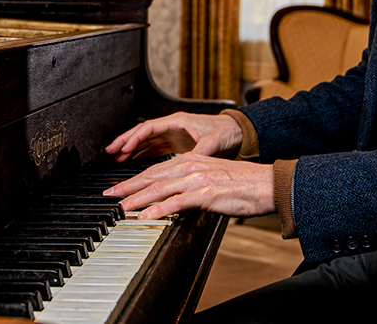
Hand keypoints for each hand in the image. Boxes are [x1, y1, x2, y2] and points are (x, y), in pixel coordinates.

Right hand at [104, 112, 242, 162]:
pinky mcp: (178, 145)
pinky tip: (134, 162)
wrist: (239, 132)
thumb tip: (187, 164)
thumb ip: (198, 152)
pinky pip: (155, 149)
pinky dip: (143, 155)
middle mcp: (172, 127)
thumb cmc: (226, 131)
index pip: (149, 128)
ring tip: (116, 158)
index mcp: (177, 122)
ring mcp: (174, 136)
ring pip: (147, 141)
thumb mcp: (212, 142)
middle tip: (110, 151)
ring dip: (132, 149)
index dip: (134, 138)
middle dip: (125, 141)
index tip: (123, 149)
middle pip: (142, 133)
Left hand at [104, 153, 274, 219]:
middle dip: (128, 187)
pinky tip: (145, 216)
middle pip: (152, 176)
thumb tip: (176, 196)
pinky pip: (176, 202)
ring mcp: (197, 179)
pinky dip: (158, 209)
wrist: (266, 184)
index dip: (135, 179)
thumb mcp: (212, 178)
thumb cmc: (244, 184)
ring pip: (159, 188)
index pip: (157, 169)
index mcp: (192, 160)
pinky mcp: (205, 194)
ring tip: (121, 207)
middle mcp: (191, 166)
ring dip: (137, 199)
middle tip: (110, 196)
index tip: (120, 188)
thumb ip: (192, 183)